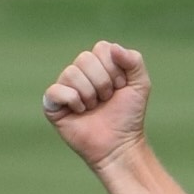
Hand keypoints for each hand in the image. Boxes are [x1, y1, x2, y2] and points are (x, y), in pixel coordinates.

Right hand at [42, 40, 150, 172]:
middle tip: (106, 100)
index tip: (120, 88)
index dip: (114, 70)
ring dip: (89, 94)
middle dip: (102, 83)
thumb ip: (134, 60)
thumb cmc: (128, 116)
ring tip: (94, 108)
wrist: (119, 145)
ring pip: (71, 73)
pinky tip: (80, 112)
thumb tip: (113, 48)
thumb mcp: (140, 85)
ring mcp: (65, 87)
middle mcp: (80, 72)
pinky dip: (72, 101)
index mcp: (98, 64)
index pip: (101, 48)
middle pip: (85, 58)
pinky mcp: (52, 104)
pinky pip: (55, 90)